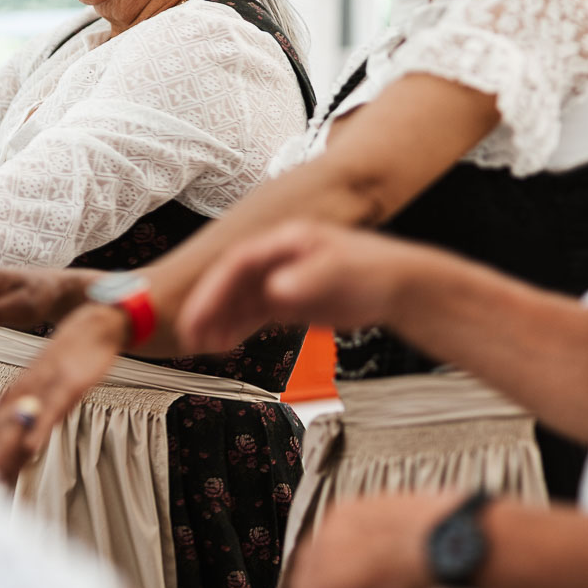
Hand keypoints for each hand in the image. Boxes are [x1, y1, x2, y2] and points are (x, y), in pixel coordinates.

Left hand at [0, 303, 130, 484]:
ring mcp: (45, 388)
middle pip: (1, 428)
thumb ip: (34, 417)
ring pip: (21, 420)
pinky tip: (32, 446)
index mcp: (17, 396)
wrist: (94, 326)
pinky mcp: (69, 384)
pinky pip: (53, 408)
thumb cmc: (71, 360)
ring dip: (2, 445)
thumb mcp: (50, 391)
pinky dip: (41, 427)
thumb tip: (22, 449)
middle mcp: (24, 393)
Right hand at [178, 221, 413, 350]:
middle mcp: (276, 259)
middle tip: (189, 334)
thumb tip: (275, 290)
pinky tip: (222, 345)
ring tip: (198, 345)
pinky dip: (235, 329)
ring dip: (216, 321)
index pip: (237, 263)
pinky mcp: (287, 300)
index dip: (214, 288)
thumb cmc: (374, 270)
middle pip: (231, 282)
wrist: (398, 285)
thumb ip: (309, 280)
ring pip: (238, 301)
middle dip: (207, 307)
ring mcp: (280, 280)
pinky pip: (252, 315)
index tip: (199, 313)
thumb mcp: (342, 271)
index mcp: (284, 242)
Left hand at [283, 491, 461, 587]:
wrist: (441, 540)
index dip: (323, 571)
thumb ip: (382, 543)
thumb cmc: (437, 535)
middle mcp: (328, 537)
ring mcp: (326, 565)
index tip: (329, 585)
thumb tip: (388, 555)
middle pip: (307, 571)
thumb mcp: (401, 529)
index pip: (321, 548)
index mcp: (345, 517)